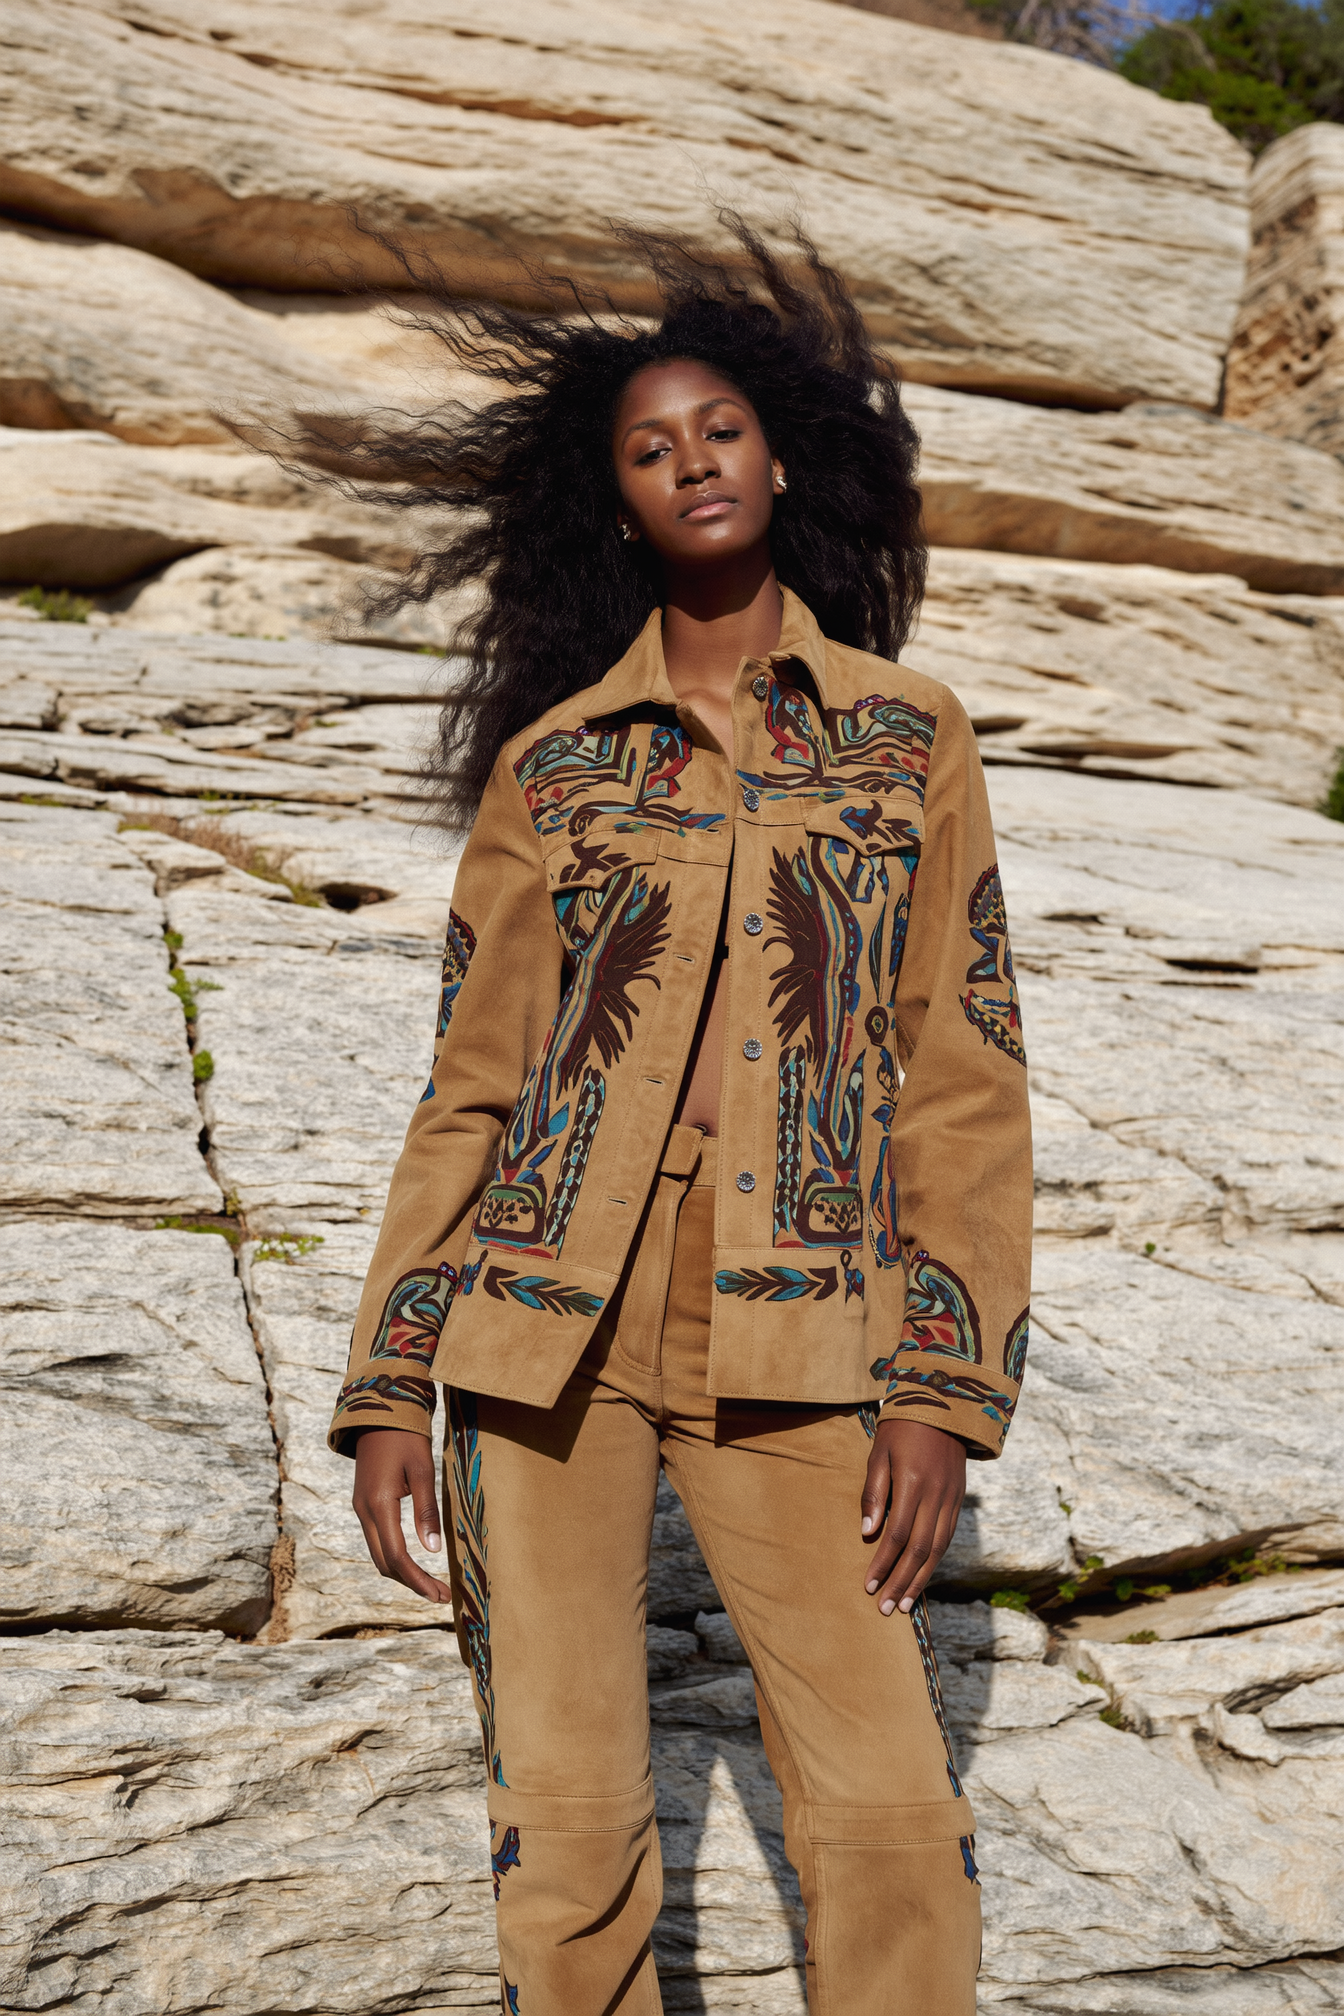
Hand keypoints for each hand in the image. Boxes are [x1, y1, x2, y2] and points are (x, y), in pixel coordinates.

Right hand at [351, 1428, 451, 1604]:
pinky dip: (394, 1556)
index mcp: (379, 1504)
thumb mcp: (423, 1469)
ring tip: (431, 1583)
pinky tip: (414, 1560)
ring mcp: (361, 1507)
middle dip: (411, 1583)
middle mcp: (364, 1511)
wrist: (378, 1409)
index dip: (418, 1580)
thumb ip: (426, 1511)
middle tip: (441, 1595)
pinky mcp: (364, 1502)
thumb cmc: (406, 1436)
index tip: (441, 1595)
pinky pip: (377, 1539)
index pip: (397, 1557)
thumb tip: (432, 1550)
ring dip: (402, 1572)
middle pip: (384, 1563)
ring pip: (378, 1554)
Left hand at [860, 1419, 965, 1615]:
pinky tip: (922, 1578)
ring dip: (920, 1580)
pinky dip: (934, 1562)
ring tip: (904, 1605)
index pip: (898, 1534)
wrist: (944, 1403)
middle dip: (901, 1582)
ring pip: (938, 1550)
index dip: (883, 1563)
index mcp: (914, 1482)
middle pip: (920, 1550)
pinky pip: (947, 1538)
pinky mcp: (959, 1500)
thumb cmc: (901, 1427)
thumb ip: (873, 1492)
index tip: (869, 1585)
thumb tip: (868, 1532)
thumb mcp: (878, 1452)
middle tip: (885, 1609)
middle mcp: (937, 1495)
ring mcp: (952, 1499)